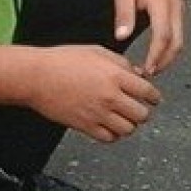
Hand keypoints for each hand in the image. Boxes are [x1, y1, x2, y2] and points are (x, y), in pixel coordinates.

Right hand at [27, 43, 162, 142]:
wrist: (36, 76)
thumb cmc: (63, 60)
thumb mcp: (98, 52)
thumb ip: (121, 64)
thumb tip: (138, 74)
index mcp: (116, 76)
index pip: (148, 92)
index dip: (154, 97)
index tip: (154, 99)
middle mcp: (110, 97)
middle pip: (142, 115)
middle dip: (143, 112)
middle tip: (138, 108)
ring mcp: (98, 113)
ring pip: (128, 129)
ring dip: (128, 124)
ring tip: (123, 118)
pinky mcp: (85, 126)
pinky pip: (109, 138)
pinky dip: (113, 134)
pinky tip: (109, 126)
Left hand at [113, 0, 186, 76]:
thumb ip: (124, 15)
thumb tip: (121, 38)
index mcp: (161, 3)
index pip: (163, 36)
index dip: (156, 56)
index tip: (146, 70)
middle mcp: (176, 7)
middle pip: (177, 42)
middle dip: (165, 62)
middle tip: (149, 74)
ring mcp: (180, 8)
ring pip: (180, 39)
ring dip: (169, 56)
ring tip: (152, 67)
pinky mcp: (179, 9)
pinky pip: (179, 32)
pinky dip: (171, 46)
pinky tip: (157, 53)